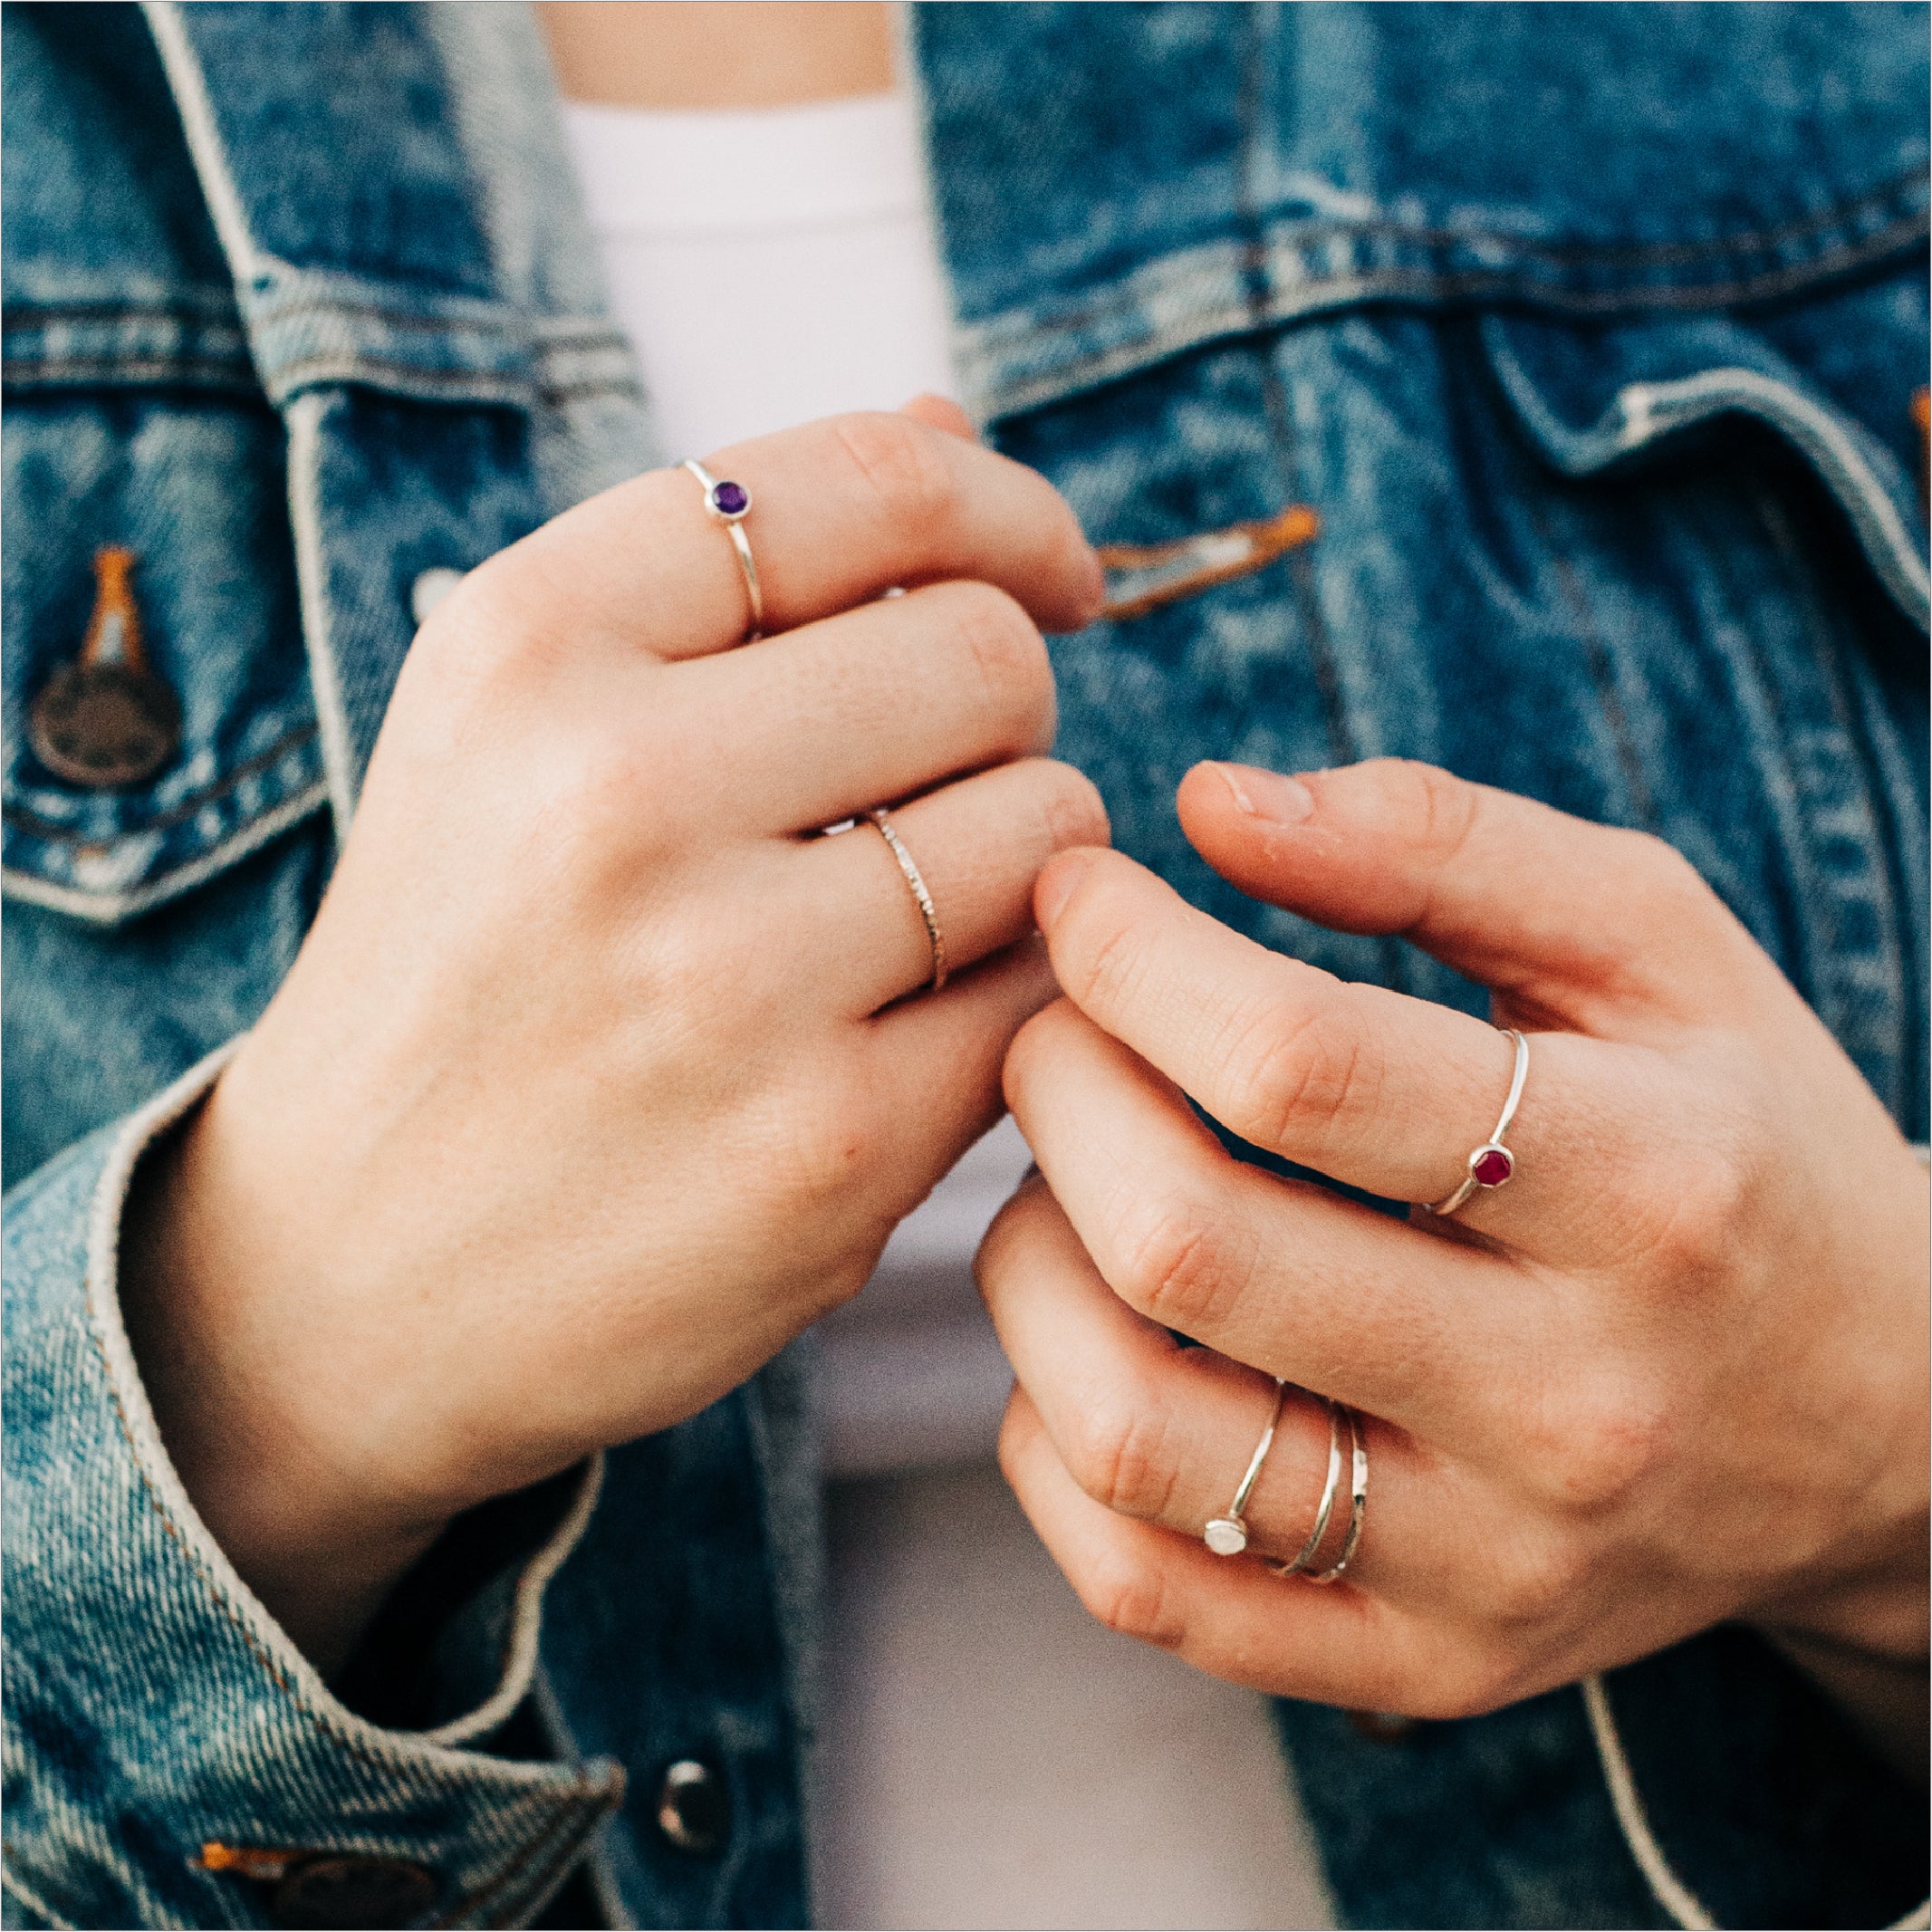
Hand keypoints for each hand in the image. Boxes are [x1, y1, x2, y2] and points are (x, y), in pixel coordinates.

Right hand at [122, 407, 1107, 1669]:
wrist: (339, 1267)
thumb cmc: (462, 970)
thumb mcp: (510, 729)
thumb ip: (722, 571)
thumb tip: (947, 418)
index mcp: (527, 644)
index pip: (871, 485)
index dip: (1008, 508)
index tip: (1048, 572)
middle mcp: (616, 791)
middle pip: (989, 655)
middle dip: (1000, 713)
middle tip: (928, 789)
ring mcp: (729, 981)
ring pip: (1050, 825)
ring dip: (1021, 860)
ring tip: (911, 918)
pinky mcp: (828, 1149)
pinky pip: (1045, 998)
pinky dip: (1016, 998)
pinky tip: (912, 1030)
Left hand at [981, 757, 1927, 1752]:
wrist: (1883, 1424)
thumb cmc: (1735, 1141)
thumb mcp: (1654, 941)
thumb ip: (1441, 840)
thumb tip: (1205, 803)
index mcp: (1645, 1182)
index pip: (1299, 1063)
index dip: (1131, 955)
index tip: (1081, 895)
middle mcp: (1573, 1398)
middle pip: (1185, 1245)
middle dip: (1053, 1094)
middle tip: (1052, 1032)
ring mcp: (1491, 1561)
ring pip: (1134, 1432)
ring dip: (1024, 1271)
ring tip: (1063, 1187)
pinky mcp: (1422, 1662)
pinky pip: (1146, 1585)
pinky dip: (1051, 1449)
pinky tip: (1093, 1340)